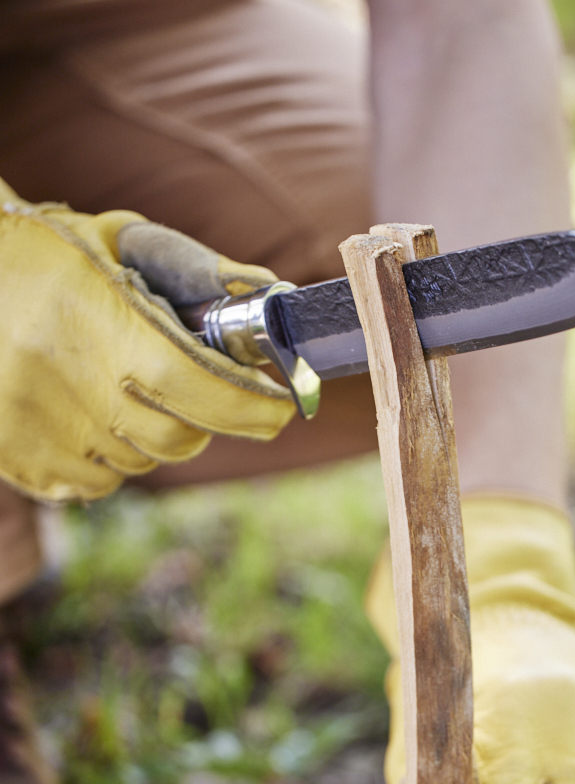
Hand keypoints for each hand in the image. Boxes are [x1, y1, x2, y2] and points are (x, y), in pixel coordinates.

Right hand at [0, 178, 294, 501]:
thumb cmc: (42, 253)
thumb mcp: (114, 240)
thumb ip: (195, 269)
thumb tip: (272, 293)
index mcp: (96, 318)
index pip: (197, 384)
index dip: (251, 406)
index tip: (281, 409)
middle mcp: (66, 379)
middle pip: (178, 438)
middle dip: (203, 419)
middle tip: (191, 388)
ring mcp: (38, 427)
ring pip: (139, 464)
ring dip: (151, 437)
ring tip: (118, 387)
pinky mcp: (17, 458)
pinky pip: (96, 485)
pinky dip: (109, 461)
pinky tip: (86, 415)